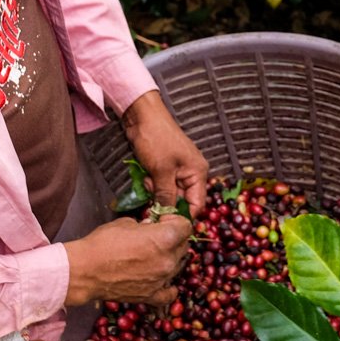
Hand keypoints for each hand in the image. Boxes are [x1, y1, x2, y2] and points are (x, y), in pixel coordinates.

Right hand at [63, 214, 191, 305]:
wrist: (84, 271)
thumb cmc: (102, 243)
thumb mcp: (126, 223)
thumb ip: (145, 226)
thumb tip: (151, 228)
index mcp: (165, 238)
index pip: (186, 226)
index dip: (176, 221)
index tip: (164, 221)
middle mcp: (168, 260)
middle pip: (183, 246)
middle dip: (174, 238)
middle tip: (157, 236)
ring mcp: (161, 280)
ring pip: (178, 266)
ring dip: (171, 258)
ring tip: (155, 255)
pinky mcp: (151, 295)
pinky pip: (170, 293)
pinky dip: (169, 287)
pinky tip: (163, 280)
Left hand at [121, 90, 207, 214]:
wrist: (142, 117)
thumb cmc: (156, 139)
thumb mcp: (161, 171)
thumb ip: (166, 197)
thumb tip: (167, 219)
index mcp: (198, 173)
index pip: (196, 205)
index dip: (183, 216)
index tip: (166, 223)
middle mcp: (191, 174)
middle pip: (181, 201)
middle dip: (165, 201)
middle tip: (152, 195)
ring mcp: (177, 171)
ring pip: (168, 195)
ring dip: (156, 193)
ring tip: (148, 180)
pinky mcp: (164, 169)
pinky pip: (160, 186)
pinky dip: (152, 185)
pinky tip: (145, 177)